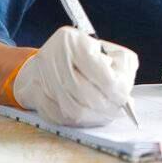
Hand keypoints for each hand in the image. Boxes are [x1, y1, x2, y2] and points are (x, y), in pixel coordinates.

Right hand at [11, 26, 137, 126]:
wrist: (49, 56)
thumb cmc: (85, 53)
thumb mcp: (107, 50)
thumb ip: (123, 68)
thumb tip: (127, 99)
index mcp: (73, 41)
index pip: (103, 76)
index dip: (118, 92)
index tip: (125, 98)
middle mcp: (52, 58)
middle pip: (88, 96)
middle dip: (108, 108)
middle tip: (118, 110)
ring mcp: (40, 78)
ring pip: (74, 111)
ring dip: (95, 117)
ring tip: (107, 114)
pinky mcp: (35, 96)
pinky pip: (62, 118)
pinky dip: (80, 121)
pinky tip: (91, 116)